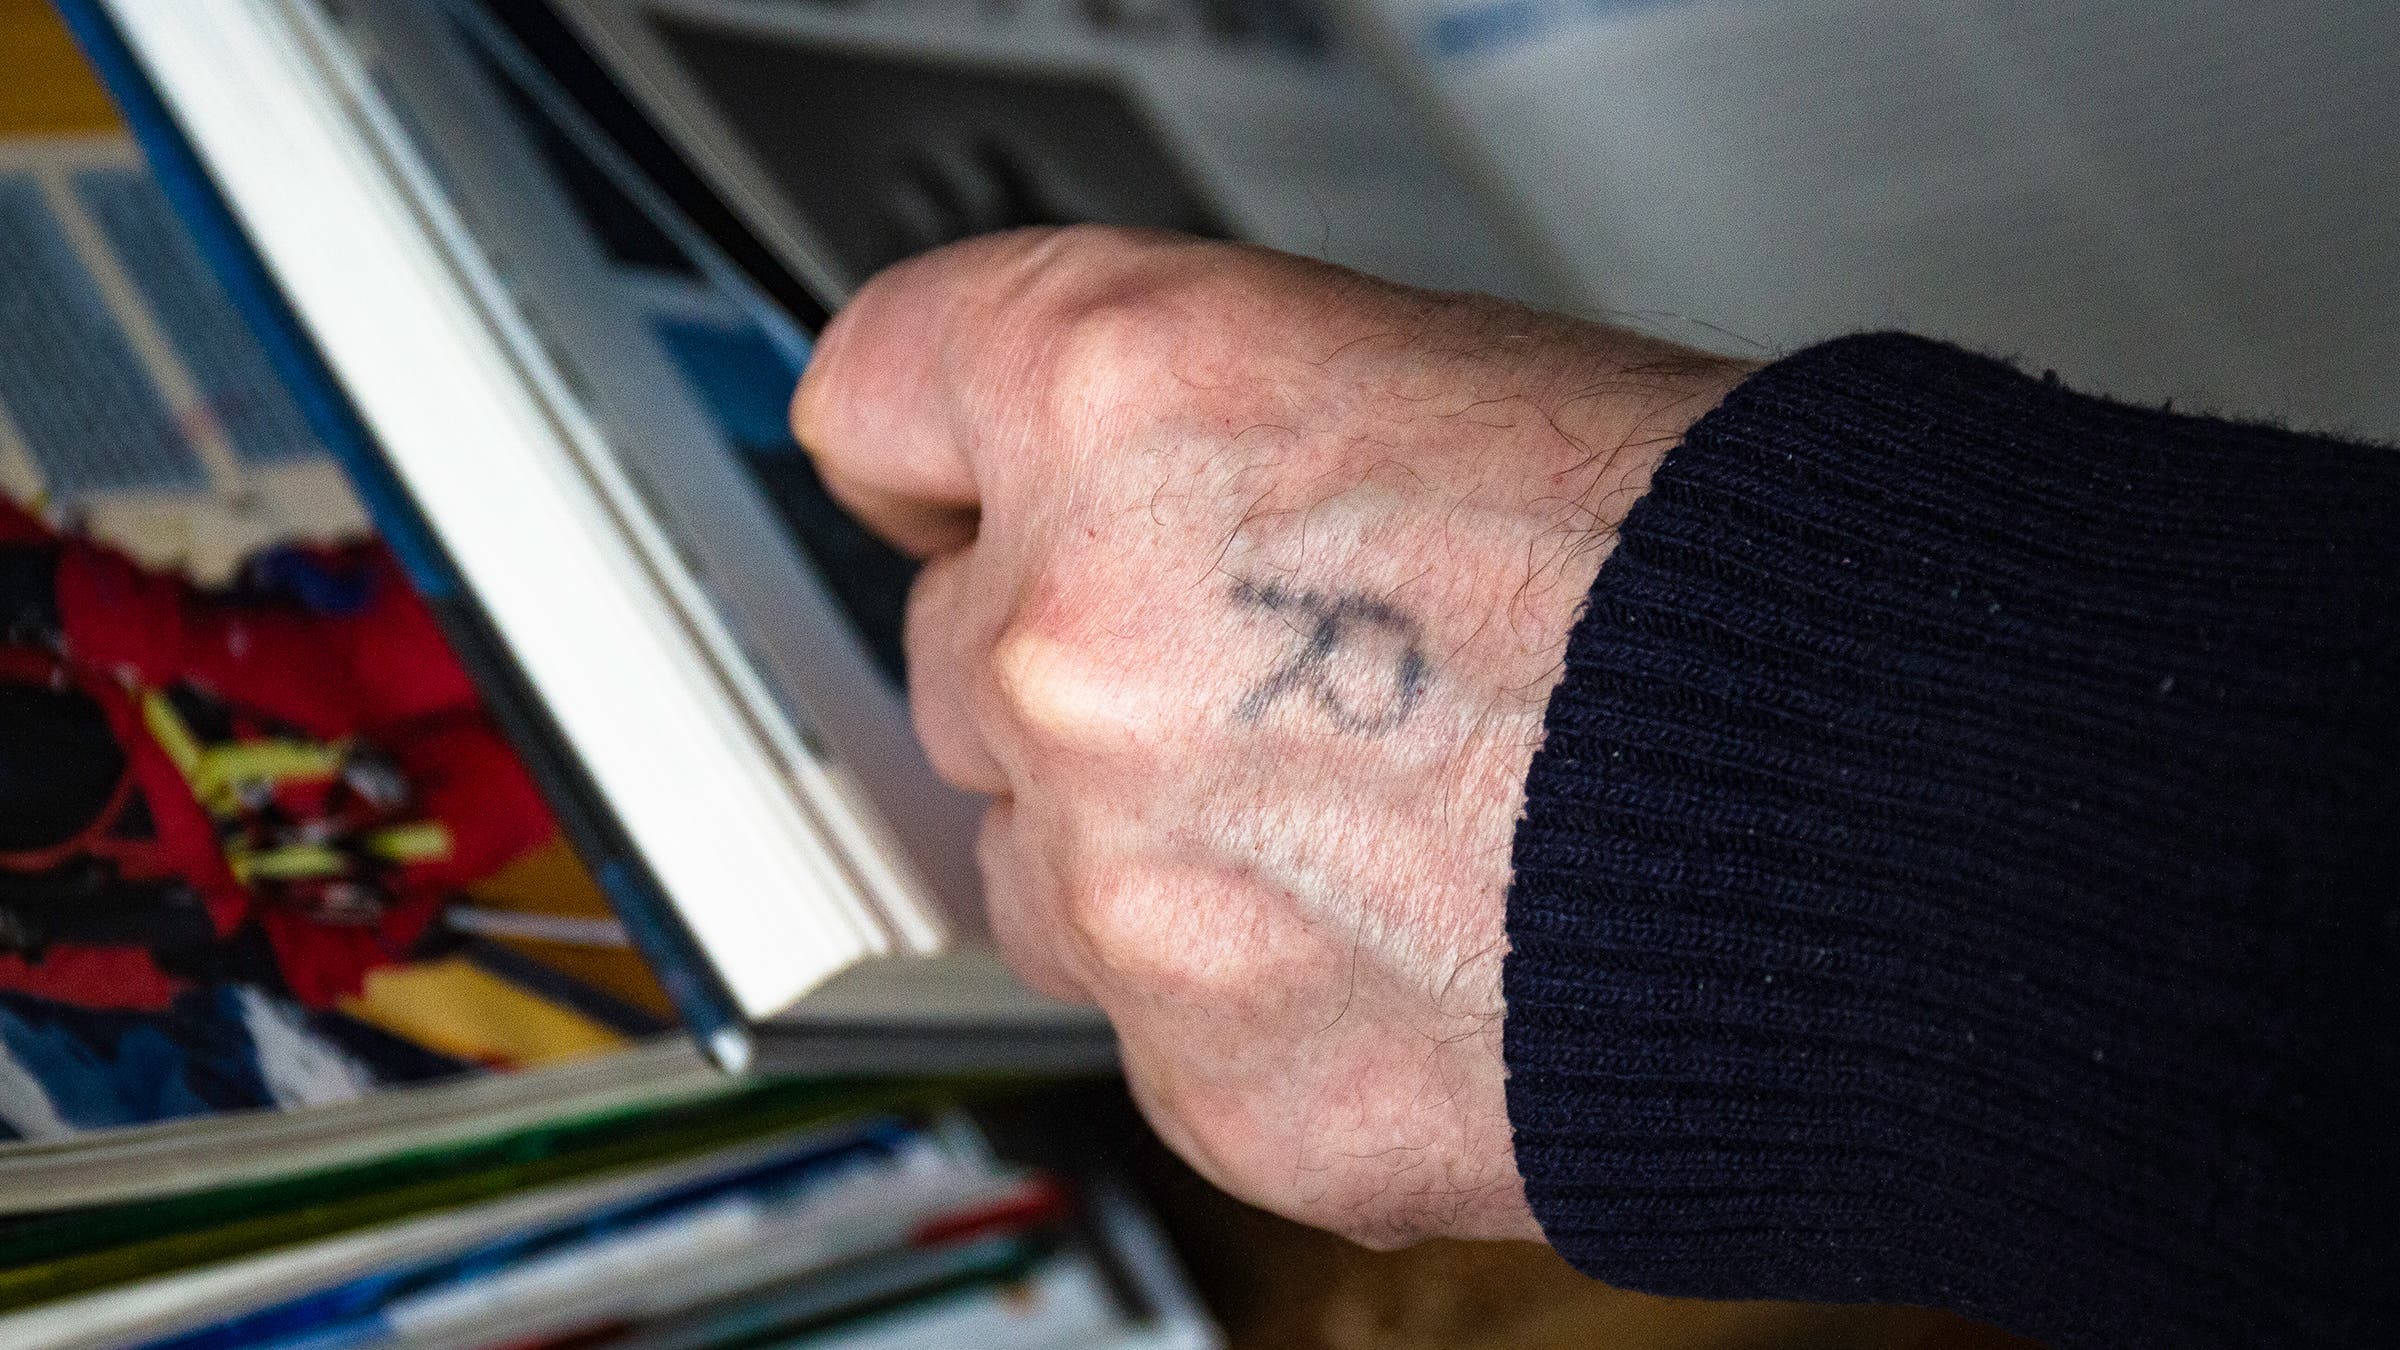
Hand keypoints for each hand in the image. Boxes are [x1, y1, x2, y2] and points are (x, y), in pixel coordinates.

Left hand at [794, 227, 1747, 1247]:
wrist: (1920, 827)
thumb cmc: (1740, 576)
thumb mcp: (1439, 386)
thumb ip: (1204, 453)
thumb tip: (1113, 526)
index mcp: (1129, 401)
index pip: (890, 393)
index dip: (934, 446)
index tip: (937, 484)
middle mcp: (1081, 641)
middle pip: (960, 652)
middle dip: (1082, 663)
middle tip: (1275, 676)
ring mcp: (1131, 888)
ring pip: (1046, 864)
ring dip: (1162, 846)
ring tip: (1394, 826)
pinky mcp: (1215, 1092)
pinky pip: (1160, 1027)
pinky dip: (1261, 997)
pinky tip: (1428, 944)